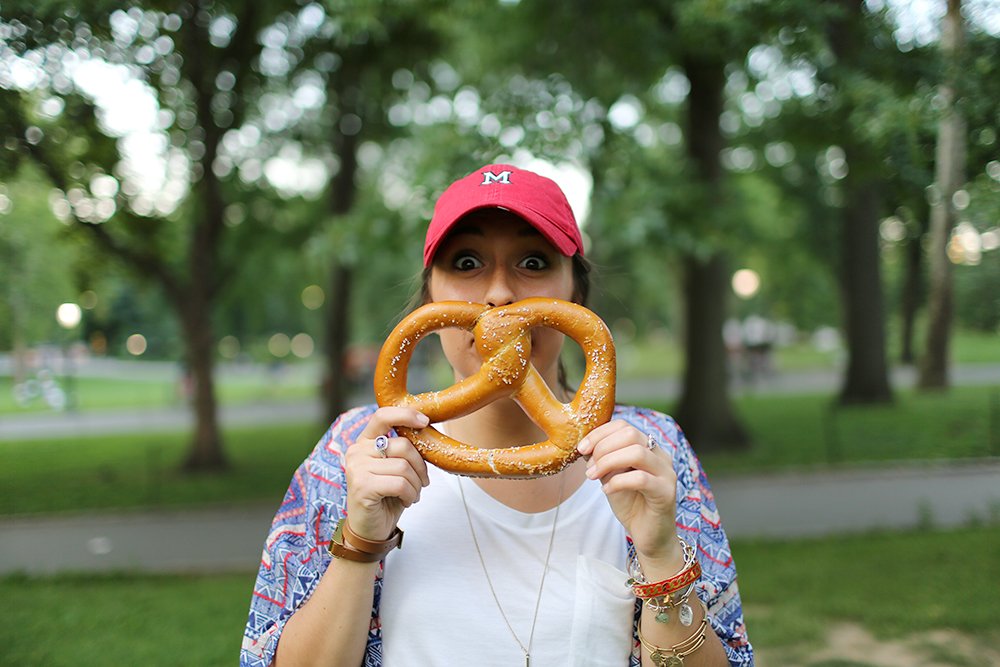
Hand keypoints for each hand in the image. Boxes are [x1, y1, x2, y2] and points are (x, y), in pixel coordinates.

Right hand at [344, 407, 430, 544]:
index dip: (405, 415)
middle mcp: (356, 451)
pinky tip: (406, 501)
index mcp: (364, 442)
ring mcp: (357, 468)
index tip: (424, 421)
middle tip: (422, 482)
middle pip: (402, 445)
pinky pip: (400, 484)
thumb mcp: (395, 469)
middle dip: (420, 466)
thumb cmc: (386, 497)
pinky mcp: (362, 486)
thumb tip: (425, 431)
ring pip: (404, 467)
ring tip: (412, 494)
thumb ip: (403, 450)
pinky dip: (410, 494)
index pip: (383, 416)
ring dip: (416, 484)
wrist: (370, 530)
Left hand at [577, 421, 682, 568]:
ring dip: (607, 462)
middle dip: (602, 447)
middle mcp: (661, 456)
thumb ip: (603, 460)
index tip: (581, 449)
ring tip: (593, 477)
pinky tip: (607, 490)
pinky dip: (618, 482)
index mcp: (648, 447)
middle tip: (589, 467)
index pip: (623, 426)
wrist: (649, 536)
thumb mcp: (611, 476)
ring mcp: (666, 473)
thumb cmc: (631, 504)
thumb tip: (585, 446)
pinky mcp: (666, 492)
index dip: (599, 434)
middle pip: (630, 434)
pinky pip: (640, 479)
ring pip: (636, 453)